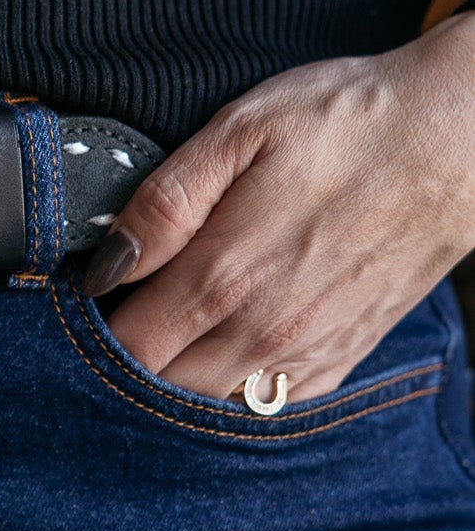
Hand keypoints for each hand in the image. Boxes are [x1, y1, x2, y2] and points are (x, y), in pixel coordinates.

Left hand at [82, 12, 474, 400]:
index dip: (95, 331)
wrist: (457, 141)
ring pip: (209, 405)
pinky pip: (264, 406)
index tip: (93, 300)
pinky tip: (225, 348)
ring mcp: (304, 354)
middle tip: (125, 312)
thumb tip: (109, 264)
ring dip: (177, 379)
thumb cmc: (348, 124)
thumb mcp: (242, 129)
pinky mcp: (338, 361)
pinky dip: (232, 390)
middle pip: (159, 389)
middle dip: (128, 362)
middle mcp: (262, 332)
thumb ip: (166, 202)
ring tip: (170, 329)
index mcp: (225, 276)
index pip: (126, 348)